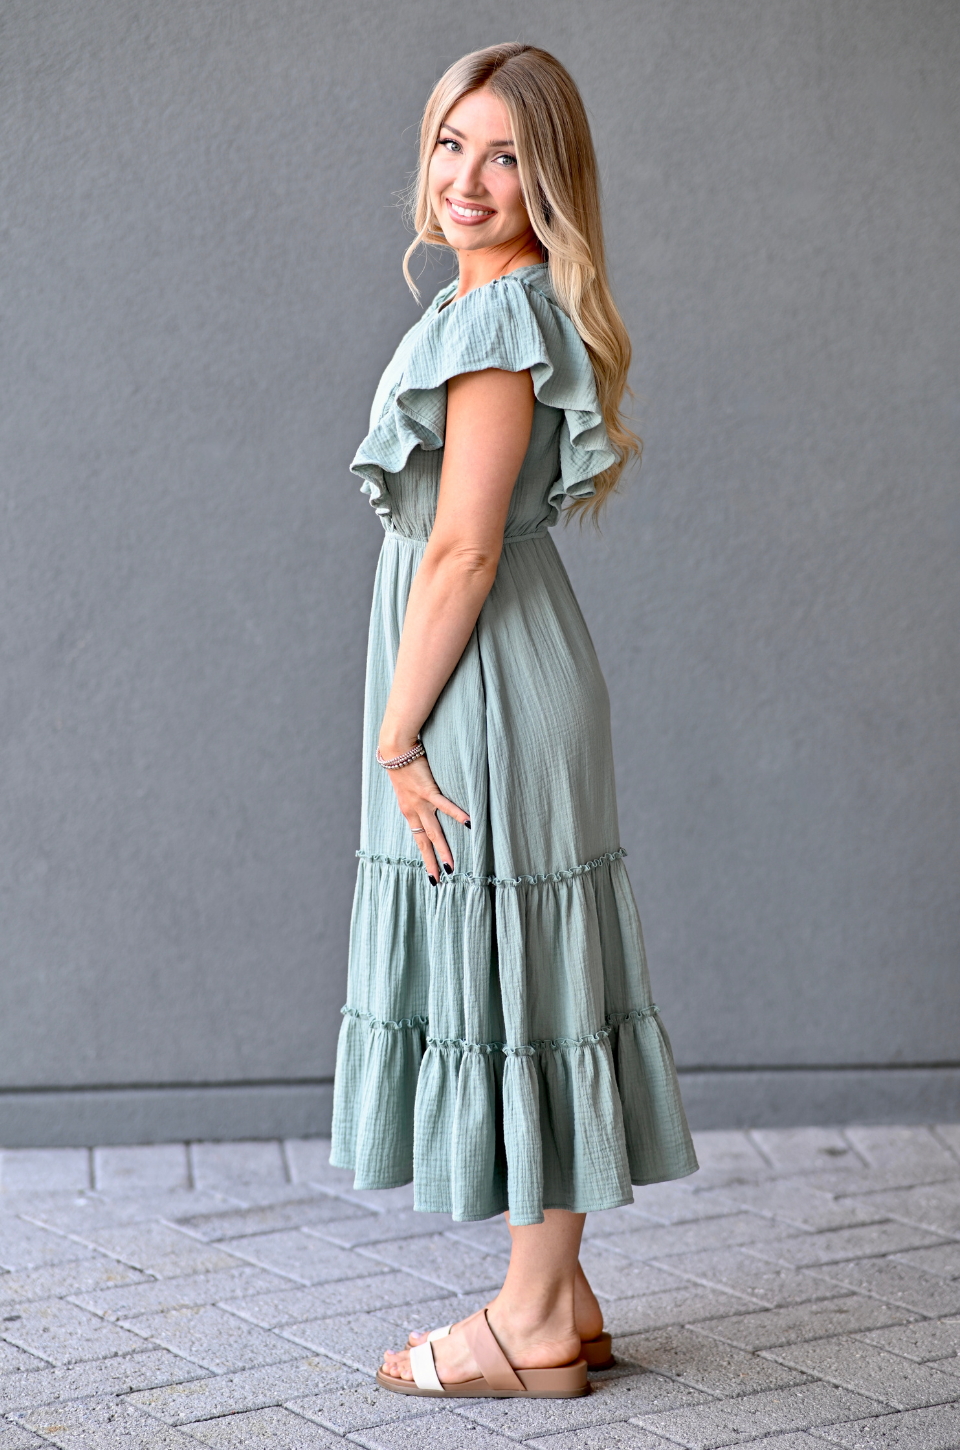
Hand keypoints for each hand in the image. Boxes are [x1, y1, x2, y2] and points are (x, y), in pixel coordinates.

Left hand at [383, 750, 469, 882]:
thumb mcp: (407, 786)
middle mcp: (413, 811)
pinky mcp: (428, 790)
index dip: (425, 855)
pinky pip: (444, 805)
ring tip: (451, 866)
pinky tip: (469, 824)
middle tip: (439, 880)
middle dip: (432, 861)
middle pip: (424, 841)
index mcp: (408, 811)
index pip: (419, 838)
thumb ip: (417, 796)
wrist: (395, 749)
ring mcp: (420, 802)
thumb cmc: (402, 763)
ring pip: (434, 831)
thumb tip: (426, 800)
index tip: (432, 872)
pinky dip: (457, 815)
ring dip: (443, 849)